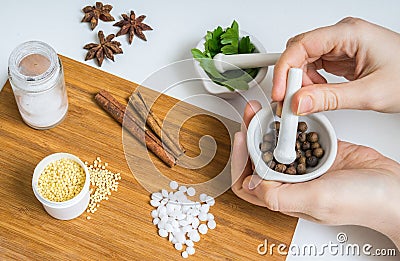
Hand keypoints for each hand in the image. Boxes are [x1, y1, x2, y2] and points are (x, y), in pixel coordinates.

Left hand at [231, 101, 399, 248]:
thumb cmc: (362, 202)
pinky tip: (285, 113)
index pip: (247, 182)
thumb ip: (281, 196)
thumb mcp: (317, 200)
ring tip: (262, 109)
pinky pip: (296, 136)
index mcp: (284, 196)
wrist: (393, 189)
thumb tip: (252, 184)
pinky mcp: (317, 151)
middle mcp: (290, 181)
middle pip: (257, 158)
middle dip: (249, 136)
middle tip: (250, 115)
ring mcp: (303, 165)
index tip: (241, 138)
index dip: (239, 160)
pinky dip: (287, 124)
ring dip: (265, 127)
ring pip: (274, 145)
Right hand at [272, 17, 399, 114]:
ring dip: (299, 81)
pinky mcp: (341, 58)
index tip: (280, 91)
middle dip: (290, 77)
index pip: (302, 45)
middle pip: (299, 51)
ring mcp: (341, 46)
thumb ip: (330, 99)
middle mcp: (343, 36)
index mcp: (350, 34)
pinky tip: (314, 94)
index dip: (285, 68)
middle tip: (288, 99)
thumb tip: (298, 102)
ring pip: (304, 60)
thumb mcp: (370, 93)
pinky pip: (314, 67)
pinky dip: (309, 83)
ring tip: (303, 100)